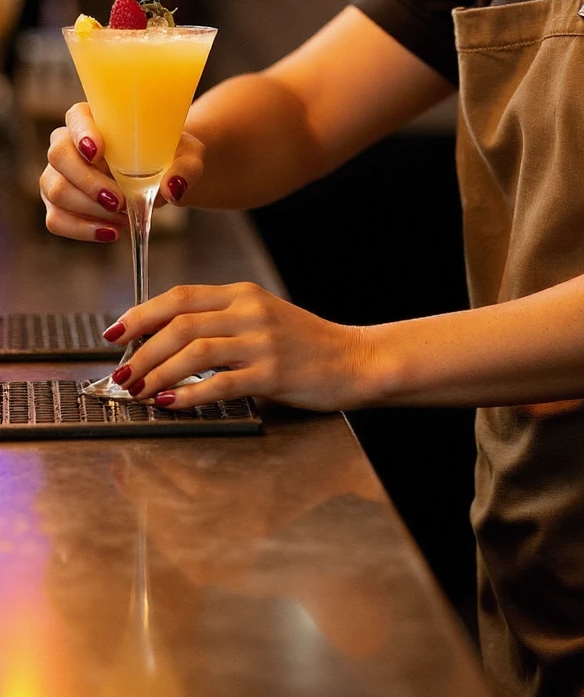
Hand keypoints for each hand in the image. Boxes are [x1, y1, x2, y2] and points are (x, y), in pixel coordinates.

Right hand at [40, 102, 204, 240]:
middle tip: (119, 200)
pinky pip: (54, 218)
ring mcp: (59, 174)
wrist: (163, 176)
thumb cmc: (171, 155)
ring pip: (54, 189)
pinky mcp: (59, 203)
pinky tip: (111, 231)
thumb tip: (172, 189)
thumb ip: (185, 169)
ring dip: (88, 209)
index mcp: (96, 118)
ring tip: (122, 218)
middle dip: (88, 182)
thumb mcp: (188, 156)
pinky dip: (81, 229)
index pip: (76, 117)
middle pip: (59, 155)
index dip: (81, 133)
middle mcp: (69, 142)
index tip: (98, 152)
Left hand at [105, 281, 375, 410]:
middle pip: (180, 323)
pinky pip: (221, 383)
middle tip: (122, 373)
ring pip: (194, 350)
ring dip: (158, 372)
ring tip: (139, 391)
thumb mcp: (262, 317)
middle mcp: (251, 312)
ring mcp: (263, 341)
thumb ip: (221, 320)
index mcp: (244, 294)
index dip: (141, 314)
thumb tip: (164, 339)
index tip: (115, 333)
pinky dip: (190, 394)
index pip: (180, 296)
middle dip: (142, 350)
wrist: (355, 360)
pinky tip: (171, 402)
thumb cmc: (306, 344)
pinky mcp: (273, 372)